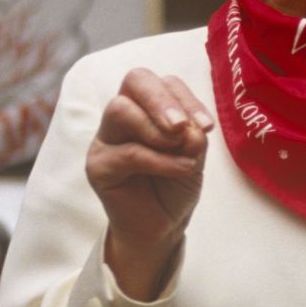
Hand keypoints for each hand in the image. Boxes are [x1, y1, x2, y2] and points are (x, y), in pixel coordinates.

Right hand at [86, 69, 211, 300]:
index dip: (187, 98)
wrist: (162, 226)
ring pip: (120, 110)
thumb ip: (191, 137)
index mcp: (149, 106)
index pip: (164, 82)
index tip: (208, 126)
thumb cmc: (175, 185)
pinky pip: (127, 153)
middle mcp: (124, 115)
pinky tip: (181, 170)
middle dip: (162, 99)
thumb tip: (186, 128)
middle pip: (135, 80)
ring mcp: (106, 138)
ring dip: (156, 128)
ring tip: (180, 149)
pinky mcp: (97, 165)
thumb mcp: (194, 157)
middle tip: (181, 126)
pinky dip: (159, 160)